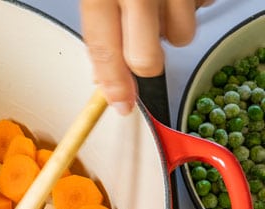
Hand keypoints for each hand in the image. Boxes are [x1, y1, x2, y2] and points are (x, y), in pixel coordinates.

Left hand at [80, 0, 212, 114]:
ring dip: (171, 30)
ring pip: (182, 37)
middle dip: (144, 63)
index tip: (121, 104)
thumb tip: (103, 77)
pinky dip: (191, 8)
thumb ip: (101, 31)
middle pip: (147, 60)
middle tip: (141, 43)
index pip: (106, 54)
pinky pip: (202, 11)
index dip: (113, 85)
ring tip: (160, 7)